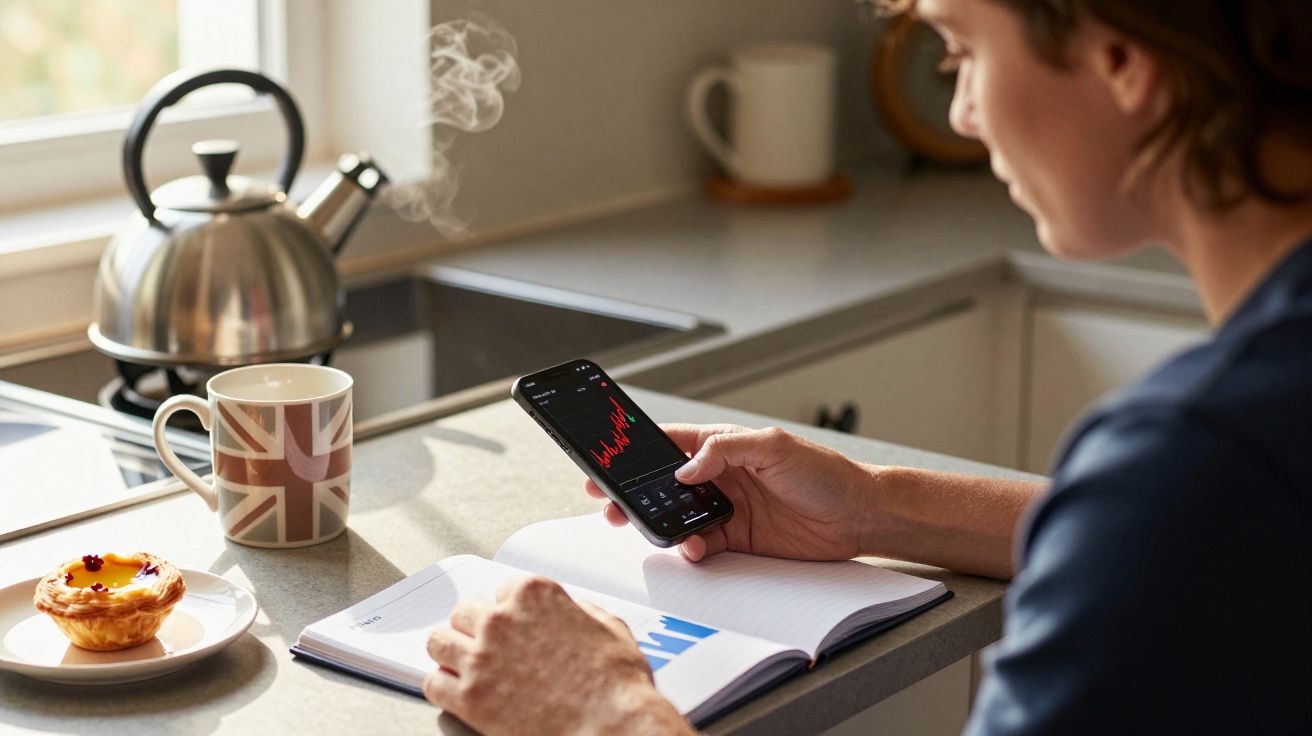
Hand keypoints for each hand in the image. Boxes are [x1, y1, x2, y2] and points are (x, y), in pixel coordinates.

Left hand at [424, 576, 692, 735]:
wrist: (611, 728)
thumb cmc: (615, 685)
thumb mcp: (609, 628)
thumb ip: (580, 610)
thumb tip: (570, 611)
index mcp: (534, 595)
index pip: (503, 589)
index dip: (510, 611)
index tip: (514, 624)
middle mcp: (501, 620)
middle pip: (464, 611)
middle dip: (475, 628)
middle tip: (487, 645)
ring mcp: (480, 658)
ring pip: (438, 641)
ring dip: (451, 652)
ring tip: (462, 664)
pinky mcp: (468, 697)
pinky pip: (433, 683)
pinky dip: (442, 687)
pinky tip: (456, 691)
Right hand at [585, 424, 871, 561]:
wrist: (859, 516)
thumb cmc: (825, 472)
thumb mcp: (774, 446)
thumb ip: (726, 450)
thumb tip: (686, 469)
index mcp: (724, 446)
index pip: (670, 444)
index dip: (636, 453)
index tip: (608, 463)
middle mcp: (720, 476)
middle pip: (664, 485)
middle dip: (635, 495)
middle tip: (610, 506)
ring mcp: (728, 509)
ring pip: (678, 518)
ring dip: (661, 526)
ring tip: (652, 530)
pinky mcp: (738, 539)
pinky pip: (702, 545)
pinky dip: (691, 549)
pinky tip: (694, 548)